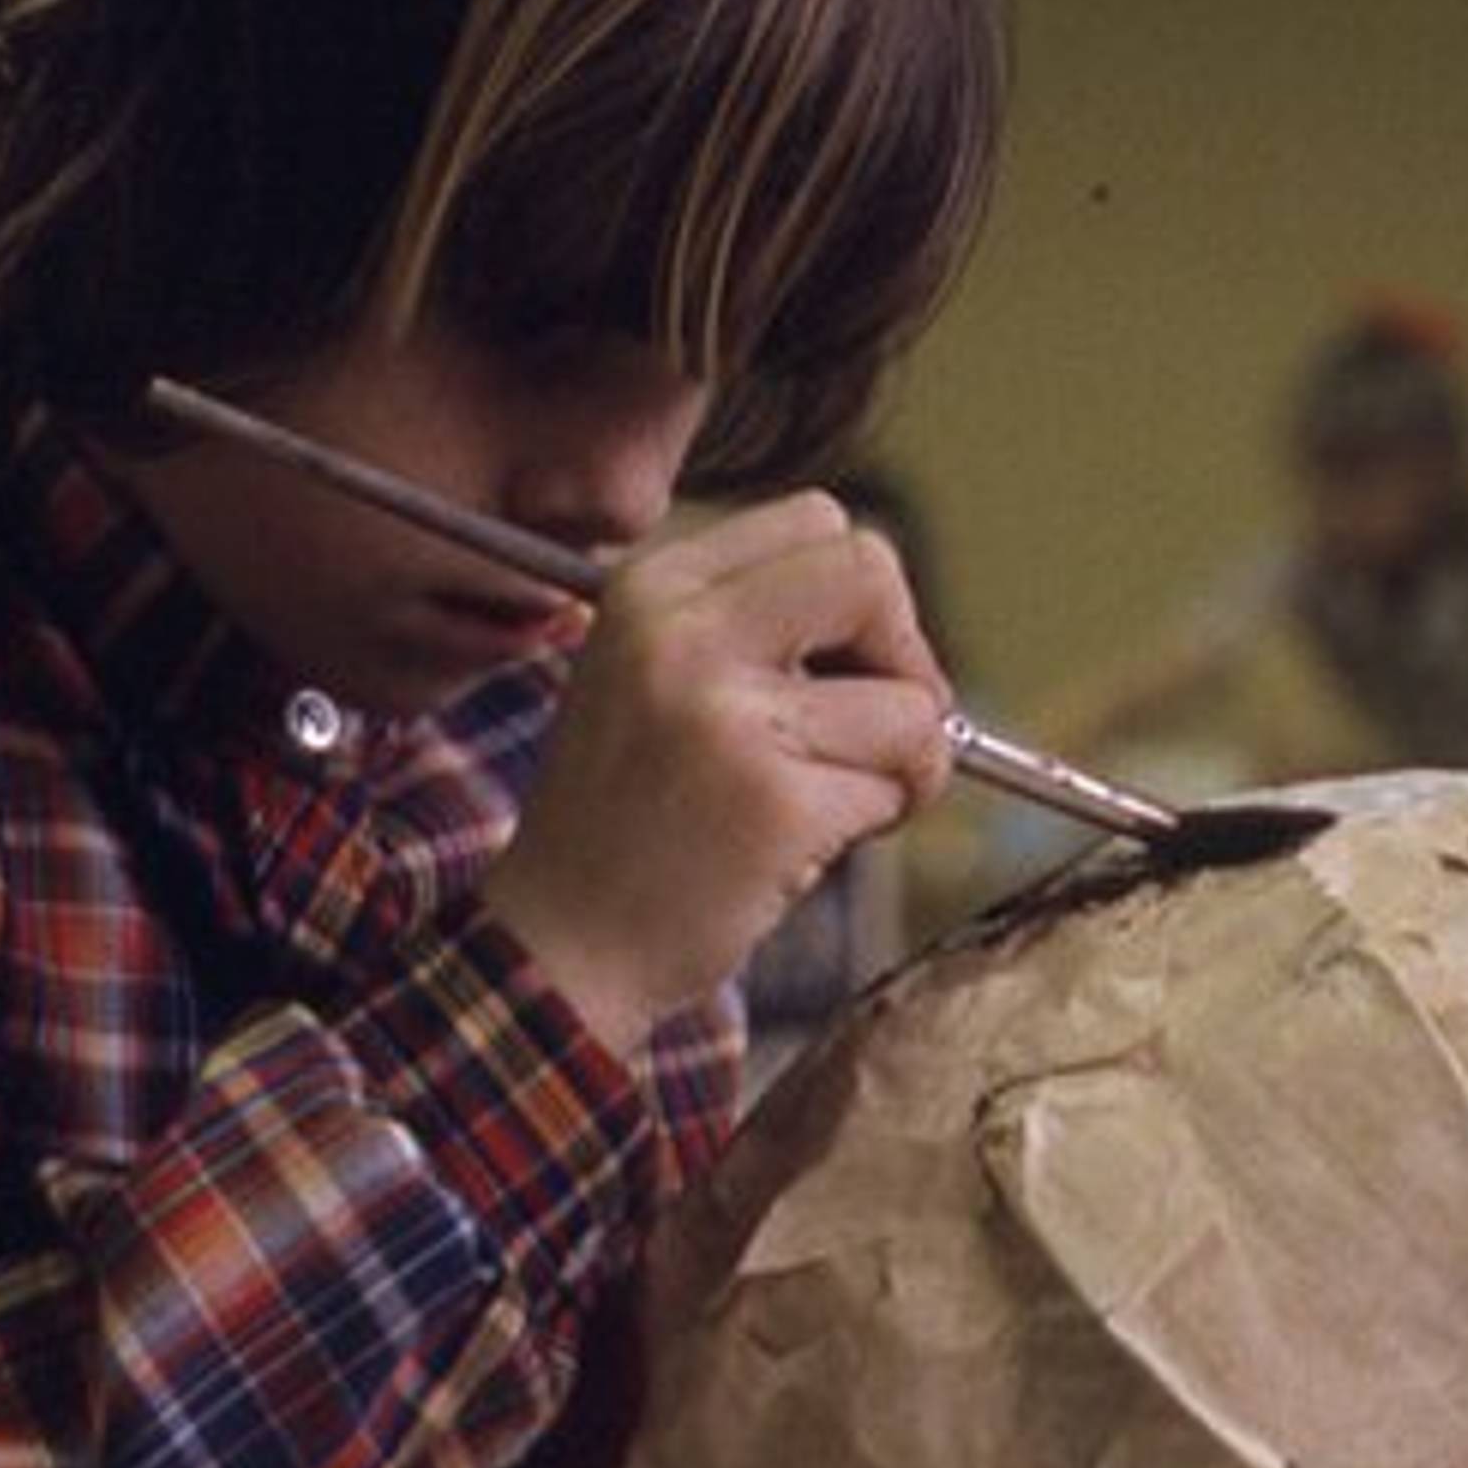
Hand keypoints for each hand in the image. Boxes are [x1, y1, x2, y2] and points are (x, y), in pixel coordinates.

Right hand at [485, 493, 950, 1040]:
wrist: (558, 945)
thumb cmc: (626, 817)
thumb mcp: (651, 675)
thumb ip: (753, 624)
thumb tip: (893, 616)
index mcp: (650, 587)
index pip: (819, 522)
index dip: (860, 597)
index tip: (842, 665)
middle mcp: (681, 633)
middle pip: (873, 573)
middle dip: (904, 656)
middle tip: (874, 729)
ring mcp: (727, 717)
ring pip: (910, 699)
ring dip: (900, 763)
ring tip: (823, 803)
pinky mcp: (774, 803)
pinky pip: (896, 786)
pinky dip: (875, 822)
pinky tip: (800, 848)